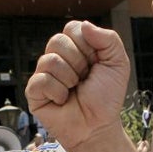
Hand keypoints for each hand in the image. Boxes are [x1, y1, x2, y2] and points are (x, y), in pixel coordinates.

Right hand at [26, 21, 129, 148]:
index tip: (95, 63)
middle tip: (84, 79)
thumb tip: (85, 25)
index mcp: (76, 47)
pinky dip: (57, 92)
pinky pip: (41, 80)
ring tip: (74, 90)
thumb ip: (108, 39)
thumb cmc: (107, 97)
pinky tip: (63, 100)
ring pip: (49, 60)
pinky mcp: (34, 91)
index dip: (86, 45)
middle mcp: (58, 57)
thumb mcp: (118, 63)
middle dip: (78, 63)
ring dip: (69, 79)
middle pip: (57, 41)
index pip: (72, 28)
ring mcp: (44, 73)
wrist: (98, 126)